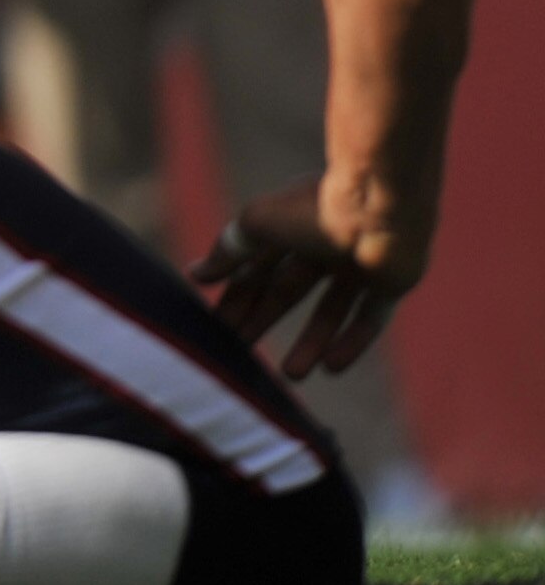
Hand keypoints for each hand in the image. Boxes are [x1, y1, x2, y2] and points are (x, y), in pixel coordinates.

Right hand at [196, 175, 430, 378]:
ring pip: (330, 309)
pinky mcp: (390, 283)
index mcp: (289, 225)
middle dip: (265, 318)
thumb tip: (195, 274)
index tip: (218, 324)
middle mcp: (323, 244)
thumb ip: (228, 250)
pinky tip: (331, 367)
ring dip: (311, 342)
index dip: (237, 294)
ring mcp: (358, 265)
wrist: (380, 208)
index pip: (256, 265)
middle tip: (243, 350)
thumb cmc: (312, 210)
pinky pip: (369, 318)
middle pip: (288, 289)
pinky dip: (351, 342)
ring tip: (292, 375)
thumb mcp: (256, 225)